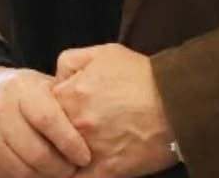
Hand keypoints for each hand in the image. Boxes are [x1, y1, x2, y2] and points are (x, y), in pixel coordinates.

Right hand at [0, 66, 92, 177]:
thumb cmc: (19, 92)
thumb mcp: (40, 85)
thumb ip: (64, 101)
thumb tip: (96, 123)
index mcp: (22, 90)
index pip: (48, 120)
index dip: (70, 142)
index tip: (85, 156)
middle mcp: (0, 110)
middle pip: (36, 152)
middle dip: (61, 168)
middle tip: (75, 170)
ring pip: (22, 170)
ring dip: (46, 177)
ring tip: (60, 173)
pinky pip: (7, 175)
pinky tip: (39, 173)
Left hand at [52, 44, 177, 177]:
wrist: (178, 102)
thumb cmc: (144, 76)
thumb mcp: (105, 53)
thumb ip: (71, 61)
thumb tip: (55, 79)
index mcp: (70, 95)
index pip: (40, 109)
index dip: (49, 111)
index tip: (58, 114)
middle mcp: (75, 124)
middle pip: (48, 136)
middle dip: (54, 136)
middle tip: (66, 134)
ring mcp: (89, 151)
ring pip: (59, 162)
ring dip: (62, 159)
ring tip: (72, 154)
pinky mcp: (106, 172)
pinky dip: (73, 176)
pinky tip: (78, 170)